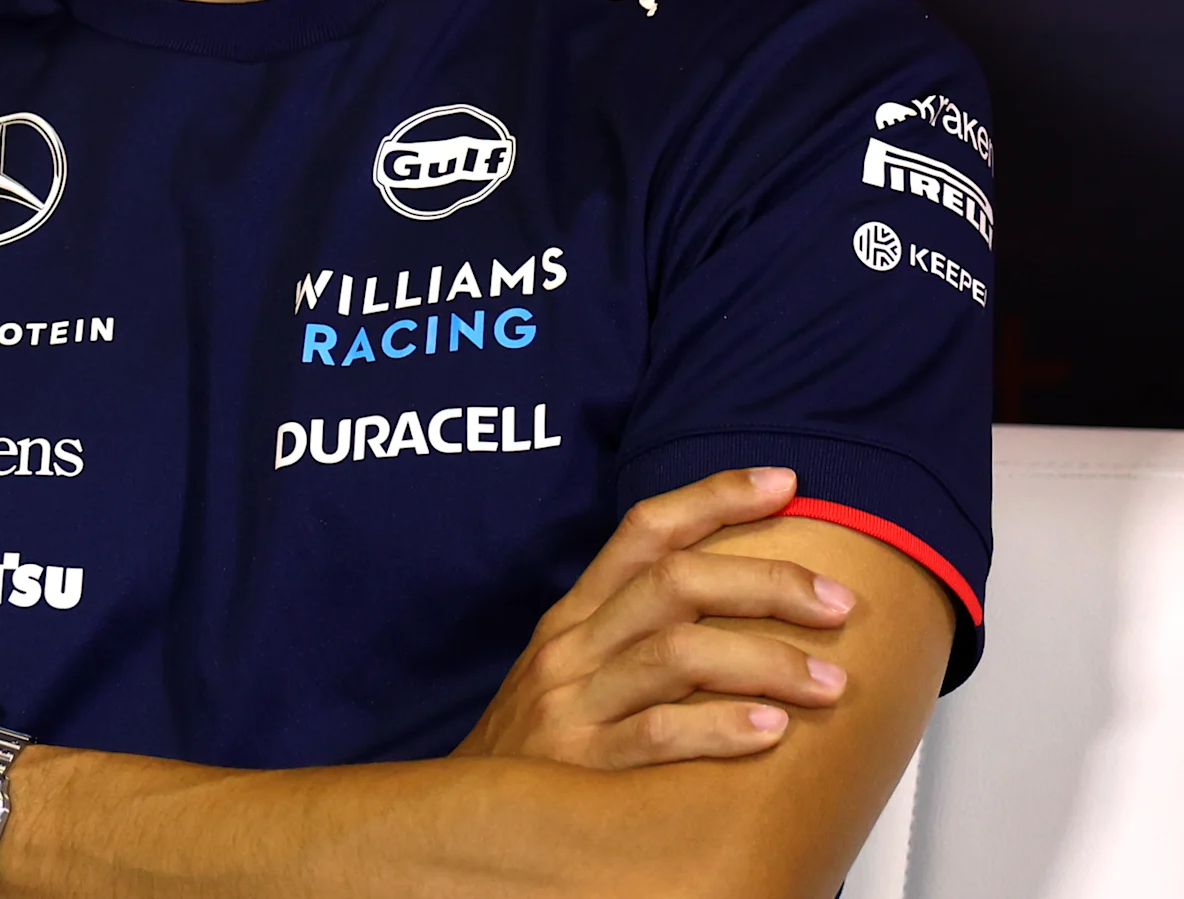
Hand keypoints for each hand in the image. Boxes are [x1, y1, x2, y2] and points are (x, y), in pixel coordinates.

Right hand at [457, 466, 857, 767]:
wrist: (466, 820)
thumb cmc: (538, 747)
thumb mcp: (572, 669)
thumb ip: (635, 633)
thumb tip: (740, 603)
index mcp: (575, 616)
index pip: (644, 532)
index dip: (715, 497)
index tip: (786, 485)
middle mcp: (573, 647)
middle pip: (675, 583)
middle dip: (768, 584)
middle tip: (838, 603)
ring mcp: (574, 703)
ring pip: (677, 654)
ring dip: (766, 660)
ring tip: (830, 682)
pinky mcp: (581, 766)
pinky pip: (659, 735)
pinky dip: (721, 728)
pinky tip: (772, 730)